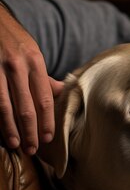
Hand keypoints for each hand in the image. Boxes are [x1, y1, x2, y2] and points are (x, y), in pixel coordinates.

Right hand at [0, 3, 62, 153]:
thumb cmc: (13, 40)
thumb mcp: (32, 53)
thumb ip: (44, 77)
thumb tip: (63, 94)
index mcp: (35, 62)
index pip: (45, 98)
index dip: (47, 121)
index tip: (48, 138)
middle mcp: (17, 65)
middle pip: (26, 107)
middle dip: (30, 131)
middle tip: (33, 149)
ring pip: (5, 106)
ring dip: (10, 129)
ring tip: (16, 144)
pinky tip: (0, 130)